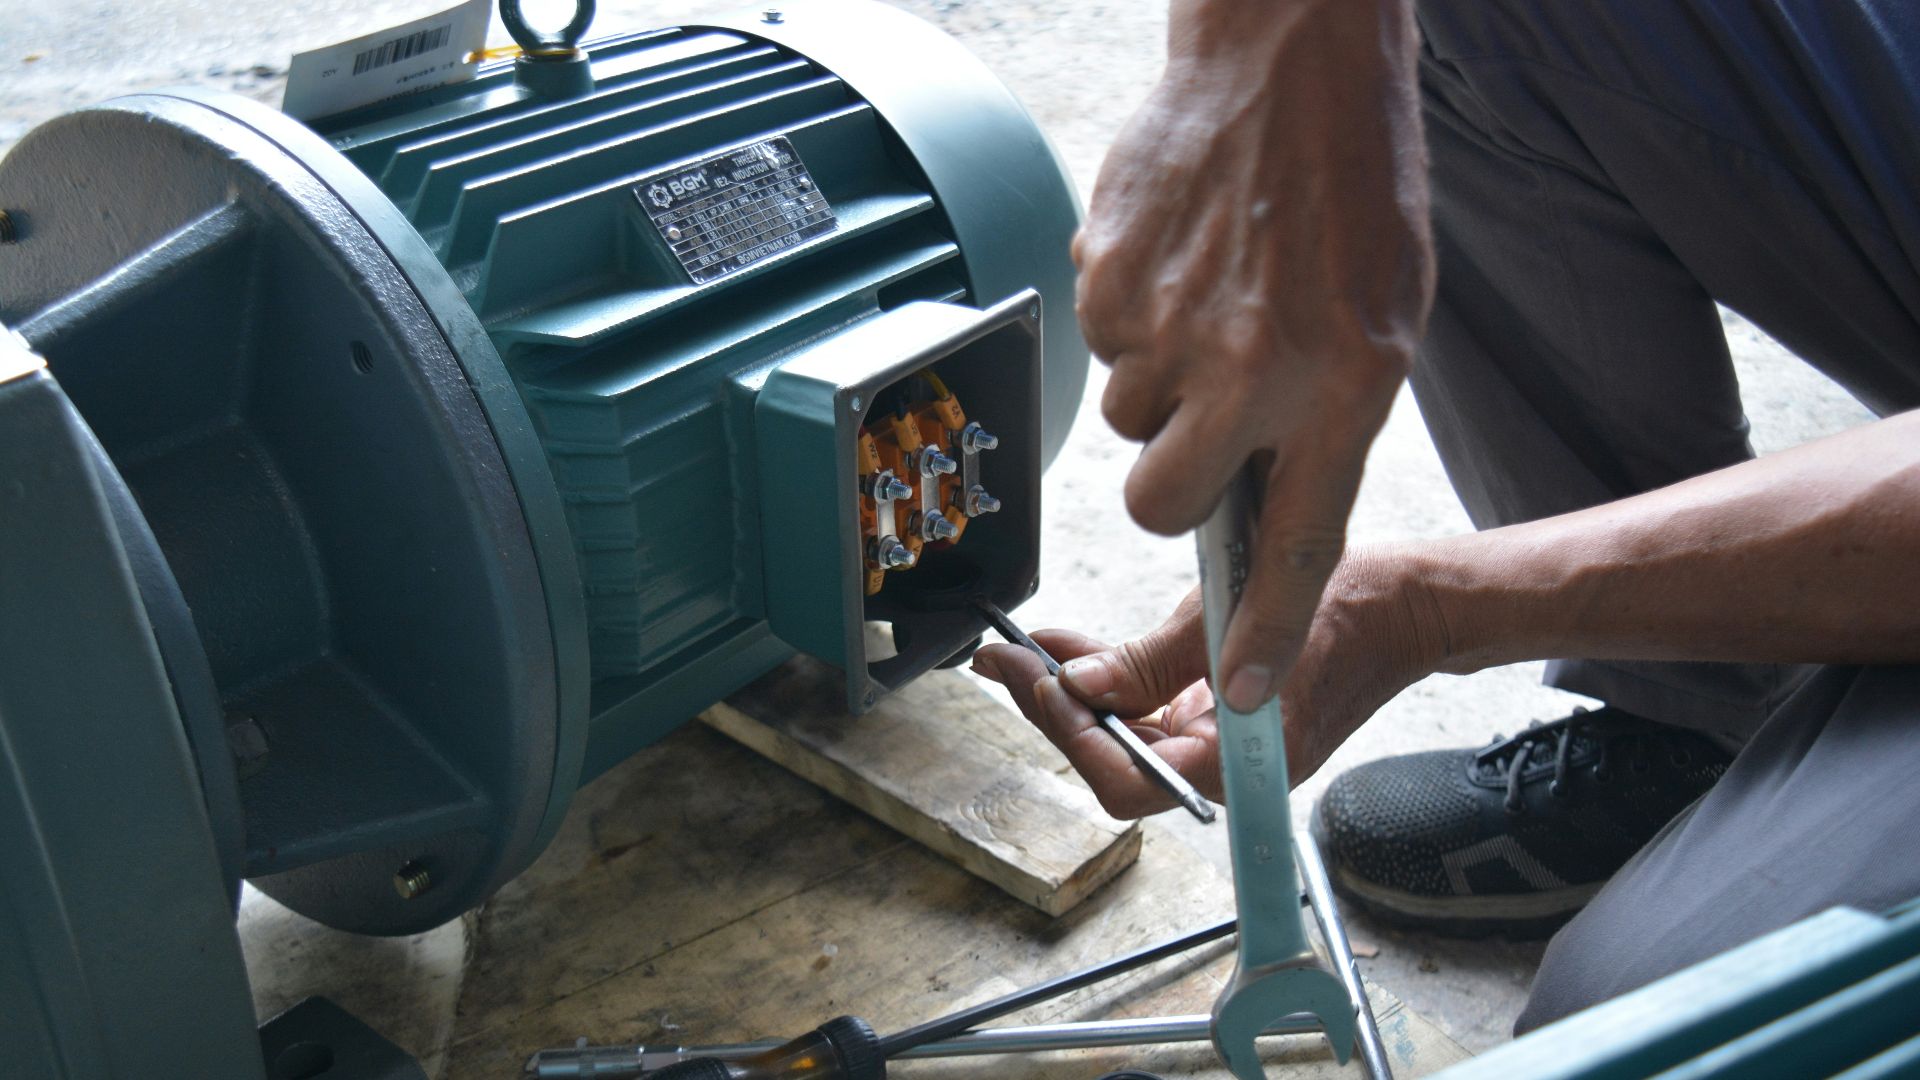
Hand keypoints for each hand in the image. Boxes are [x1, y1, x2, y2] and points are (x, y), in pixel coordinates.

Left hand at [972, 549, 1448, 817]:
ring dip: (1072, 695)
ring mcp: (1222, 745)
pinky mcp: (1218, 717)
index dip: (1074, 736)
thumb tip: (1078, 685)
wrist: (1407, 606)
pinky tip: (1069, 648)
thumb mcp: (1235, 618)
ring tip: (1022, 652)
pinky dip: (1108, 681)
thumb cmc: (1349, 611)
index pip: (1130, 779)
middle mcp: (1227, 768)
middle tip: (1004, 664)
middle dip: (1055, 712)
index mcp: (1243, 764)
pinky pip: (1149, 710)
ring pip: (1126, 736)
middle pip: (1116, 761)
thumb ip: (1152, 660)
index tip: (1038, 684)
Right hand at [1072, 0, 1433, 712]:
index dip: (1261, 627)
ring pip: (1125, 419)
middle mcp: (1252, 364)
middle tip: (1201, 420)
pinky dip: (1129, 319)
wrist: (1287, 56)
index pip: (1297, 540)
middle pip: (1160, 501)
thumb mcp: (1383, 320)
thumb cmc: (1350, 183)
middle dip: (1169, 480)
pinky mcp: (1106, 277)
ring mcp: (1169, 321)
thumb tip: (1257, 498)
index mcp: (1343, 381)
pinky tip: (1177, 259)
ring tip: (1208, 300)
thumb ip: (1326, 420)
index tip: (1239, 693)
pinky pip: (1099, 346)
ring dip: (1155, 383)